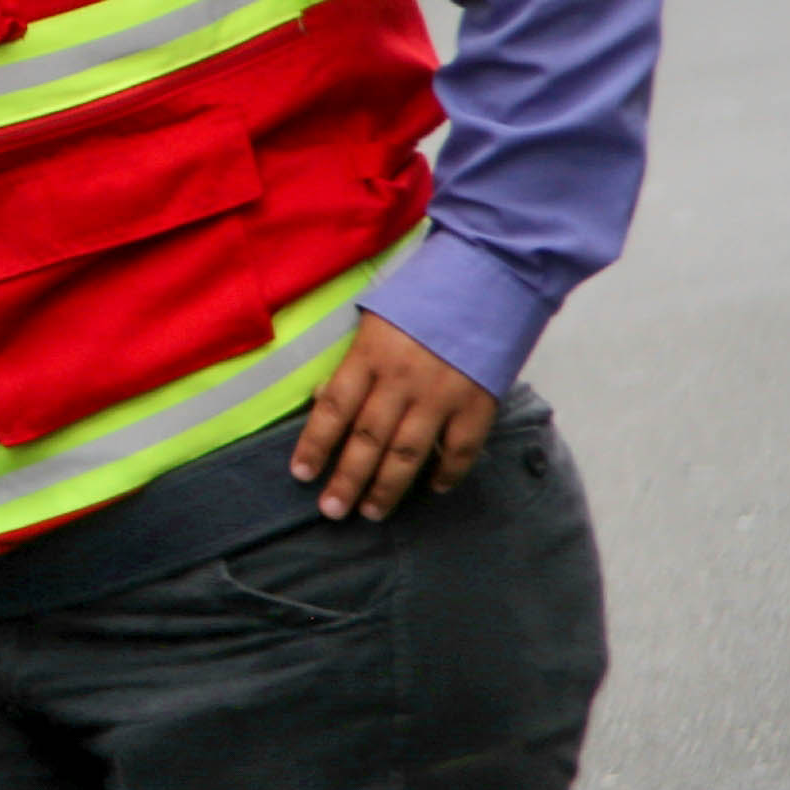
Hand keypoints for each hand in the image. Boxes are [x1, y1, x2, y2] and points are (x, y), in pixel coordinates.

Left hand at [291, 312, 495, 520]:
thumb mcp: (375, 320)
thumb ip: (353, 363)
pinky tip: (432, 488)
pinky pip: (459, 450)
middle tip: (332, 510)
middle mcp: (403, 379)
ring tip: (371, 512)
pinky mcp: (479, 403)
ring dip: (388, 487)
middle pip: (367, 439)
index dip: (314, 445)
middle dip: (347, 479)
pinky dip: (446, 473)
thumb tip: (324, 401)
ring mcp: (442, 394)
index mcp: (370, 354)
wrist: (489, 277)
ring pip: (408, 453)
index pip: (333, 408)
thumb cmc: (424, 297)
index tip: (301, 475)